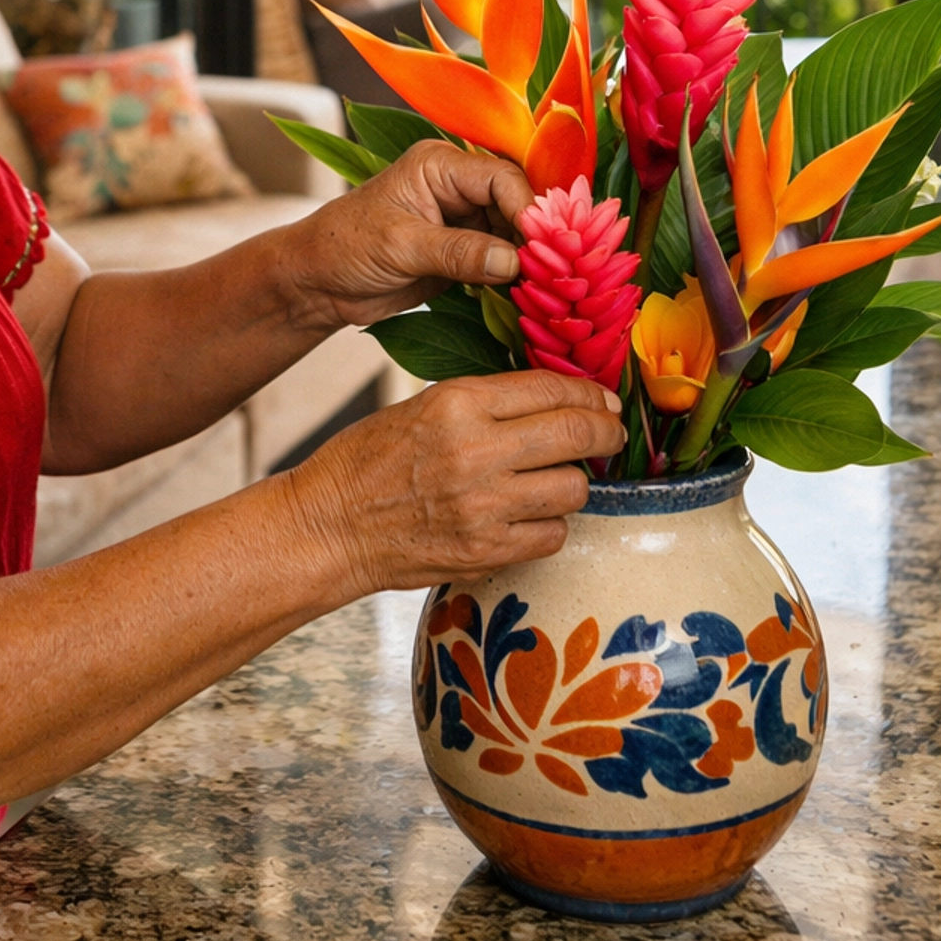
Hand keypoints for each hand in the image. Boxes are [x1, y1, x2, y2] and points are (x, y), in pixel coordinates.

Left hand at [279, 140, 532, 332]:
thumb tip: (514, 262)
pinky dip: (515, 277)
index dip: (527, 210)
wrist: (317, 283)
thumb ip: (458, 253)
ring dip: (528, 260)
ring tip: (546, 289)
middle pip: (516, 204)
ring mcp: (463, 220)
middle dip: (533, 238)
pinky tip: (528, 296)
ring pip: (514, 234)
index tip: (542, 248)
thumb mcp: (400, 247)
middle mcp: (457, 186)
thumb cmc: (344, 247)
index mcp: (440, 165)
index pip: (501, 178)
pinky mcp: (464, 252)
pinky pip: (501, 260)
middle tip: (554, 274)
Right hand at [292, 370, 621, 590]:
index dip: (590, 393)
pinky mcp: (485, 551)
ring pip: (574, 488)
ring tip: (554, 480)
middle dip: (606, 432)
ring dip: (573, 483)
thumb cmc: (368, 461)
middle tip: (610, 434)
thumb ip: (487, 402)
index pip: (550, 388)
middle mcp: (474, 450)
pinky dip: (549, 525)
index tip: (602, 401)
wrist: (329, 526)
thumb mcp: (423, 406)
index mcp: (456, 402)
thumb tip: (557, 400)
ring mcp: (483, 506)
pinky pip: (553, 536)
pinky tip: (529, 516)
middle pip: (576, 434)